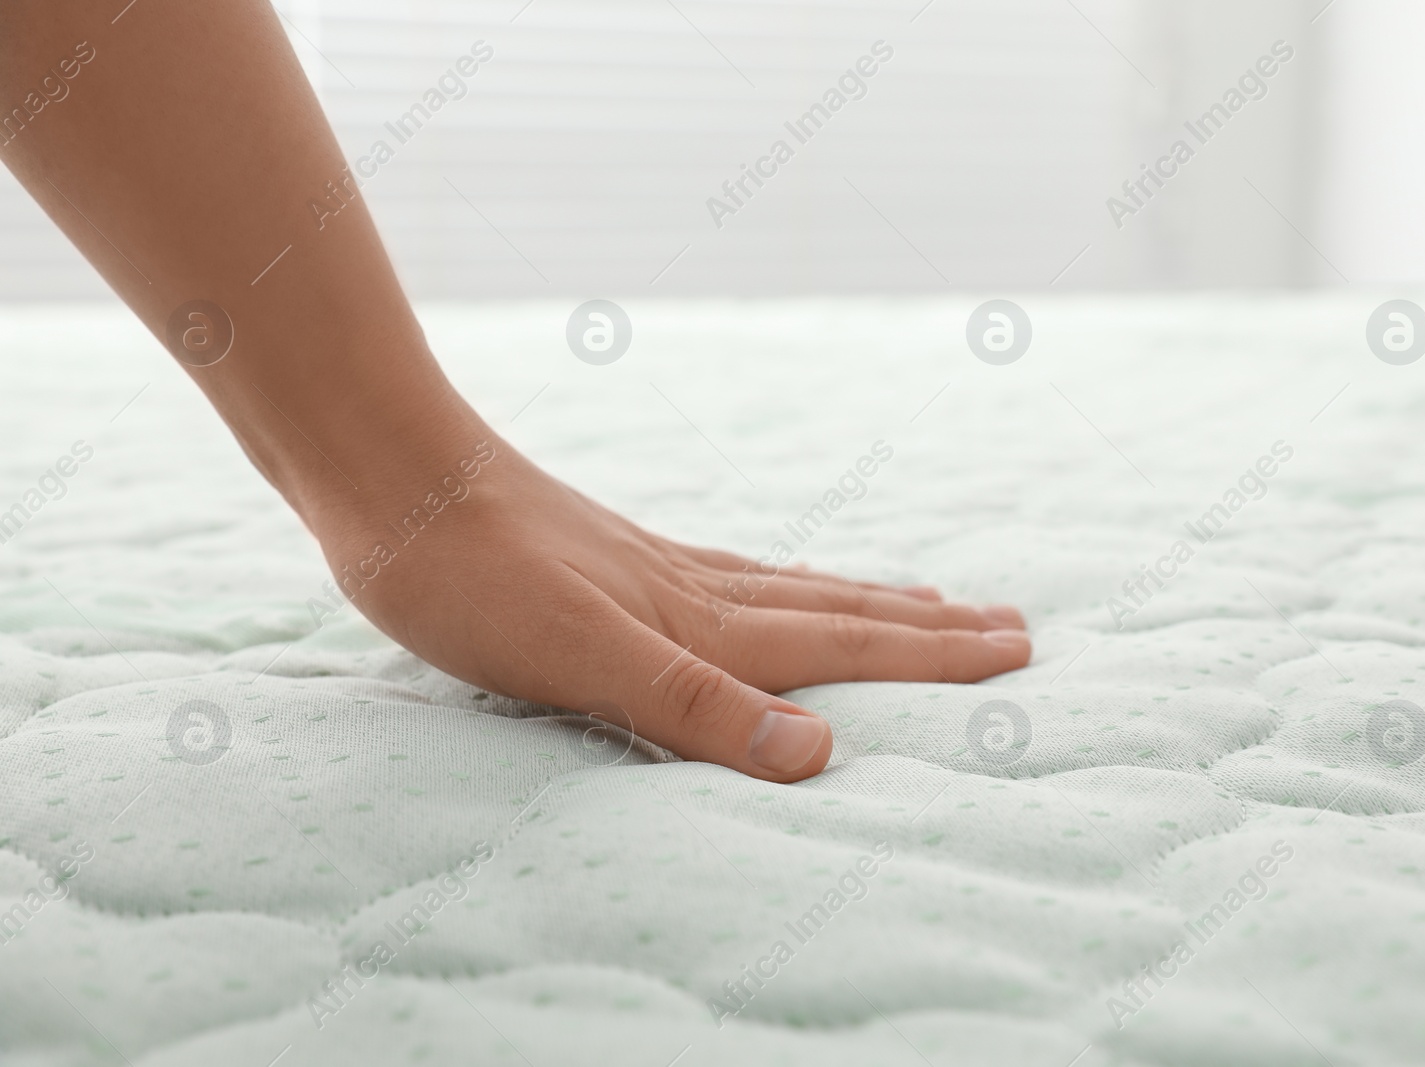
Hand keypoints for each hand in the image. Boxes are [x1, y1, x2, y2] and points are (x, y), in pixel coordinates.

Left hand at [310, 428, 1030, 781]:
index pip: (841, 643)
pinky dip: (785, 587)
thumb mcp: (578, 657)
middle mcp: (694, 589)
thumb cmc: (470, 576)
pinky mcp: (614, 559)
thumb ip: (695, 705)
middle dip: (927, 627)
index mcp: (697, 620)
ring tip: (925, 598)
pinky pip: (734, 578)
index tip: (1014, 650)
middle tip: (1010, 624)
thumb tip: (818, 755)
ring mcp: (656, 567)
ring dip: (868, 601)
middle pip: (836, 609)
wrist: (390, 476)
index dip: (930, 655)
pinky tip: (768, 587)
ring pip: (791, 589)